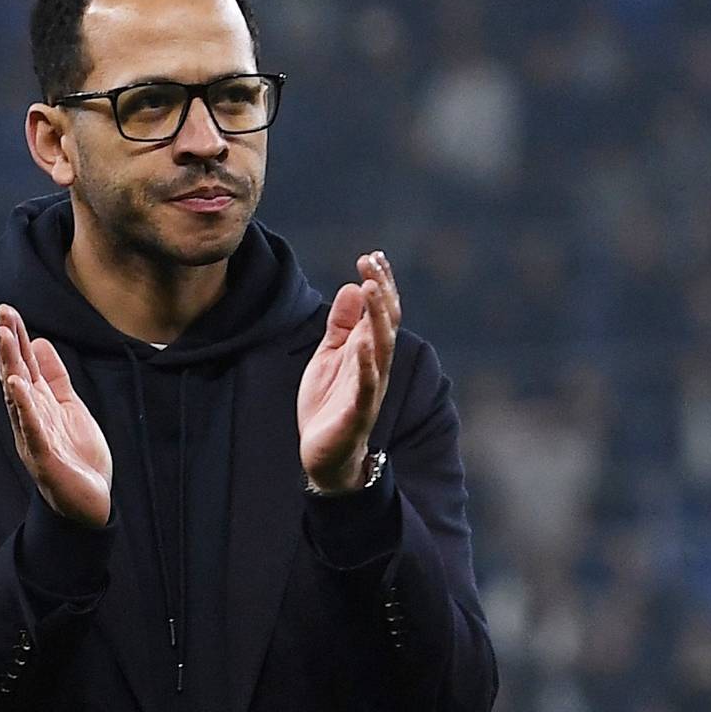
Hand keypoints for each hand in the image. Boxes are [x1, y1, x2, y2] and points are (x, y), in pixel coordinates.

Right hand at [0, 304, 112, 526]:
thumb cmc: (76, 456)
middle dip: (9, 344)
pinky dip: (24, 407)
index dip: (17, 338)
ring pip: (18, 397)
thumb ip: (54, 377)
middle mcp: (30, 417)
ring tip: (4, 338)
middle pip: (15, 374)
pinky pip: (31, 428)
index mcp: (37, 405)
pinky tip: (17, 386)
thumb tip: (40, 342)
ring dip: (10, 366)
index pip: (24, 365)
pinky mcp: (43, 457)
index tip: (7, 310)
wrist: (88, 503)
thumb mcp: (69, 407)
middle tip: (1, 314)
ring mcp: (34, 436)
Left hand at [297, 250, 400, 492]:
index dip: (380, 283)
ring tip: (371, 288)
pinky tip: (360, 343)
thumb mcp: (330, 357)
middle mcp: (375, 365)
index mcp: (368, 351)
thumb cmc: (329, 404)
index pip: (381, 312)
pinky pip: (366, 385)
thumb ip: (342, 326)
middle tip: (371, 262)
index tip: (372, 256)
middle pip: (385, 322)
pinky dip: (365, 364)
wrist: (325, 455)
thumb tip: (351, 288)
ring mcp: (369, 388)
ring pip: (381, 348)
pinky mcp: (358, 412)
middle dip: (381, 291)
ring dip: (378, 318)